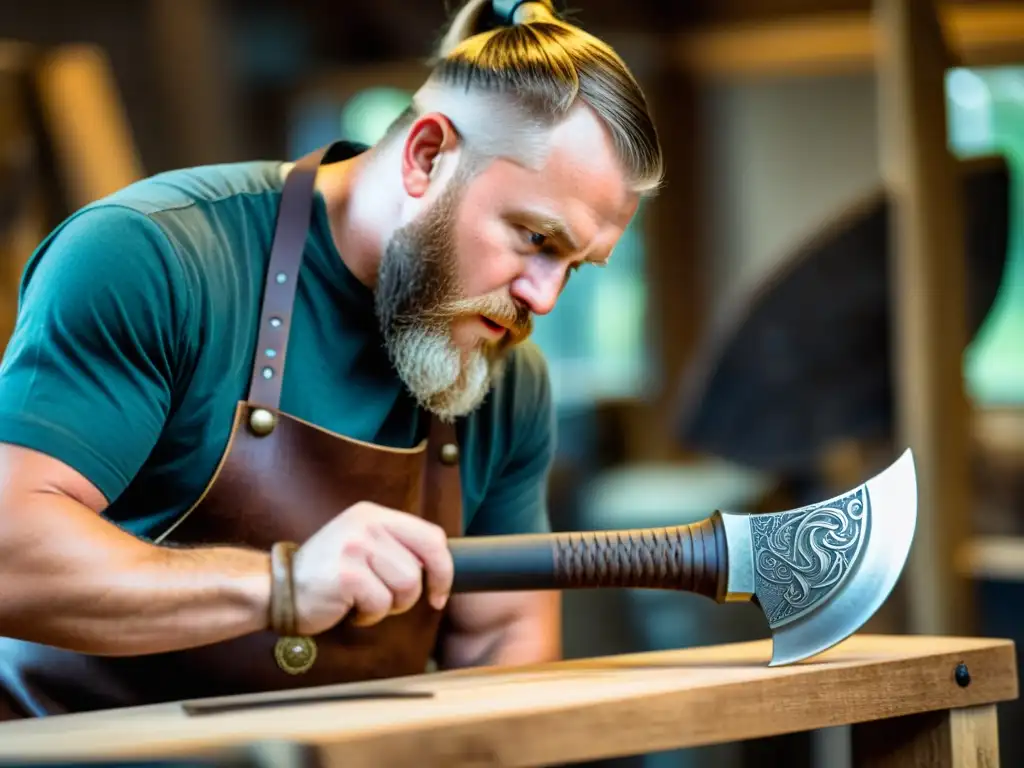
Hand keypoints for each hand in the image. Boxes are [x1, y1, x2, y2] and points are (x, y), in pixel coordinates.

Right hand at [290, 502, 453, 634]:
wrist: (275, 588)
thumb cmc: (325, 574)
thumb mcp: (361, 544)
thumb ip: (394, 547)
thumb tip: (437, 568)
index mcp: (374, 514)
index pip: (432, 537)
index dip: (443, 569)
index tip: (438, 591)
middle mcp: (367, 525)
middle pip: (422, 566)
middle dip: (413, 594)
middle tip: (394, 603)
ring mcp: (355, 547)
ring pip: (405, 587)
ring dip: (388, 606)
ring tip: (363, 601)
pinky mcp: (347, 575)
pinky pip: (380, 604)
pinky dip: (368, 616)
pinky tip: (349, 608)